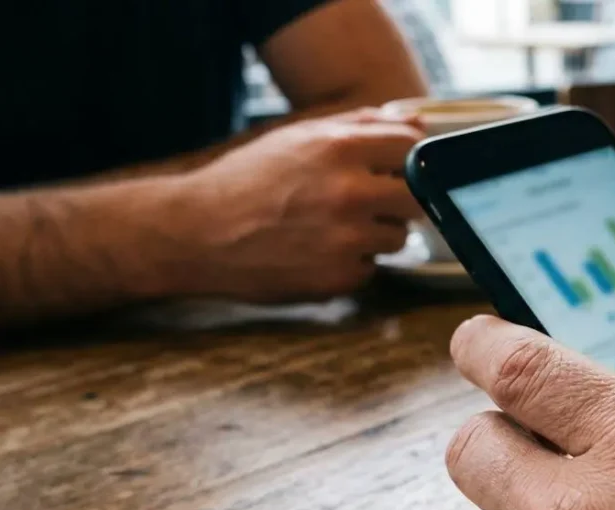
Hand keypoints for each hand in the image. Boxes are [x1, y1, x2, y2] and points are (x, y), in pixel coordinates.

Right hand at [159, 108, 423, 301]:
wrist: (196, 233)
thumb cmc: (248, 180)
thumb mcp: (298, 137)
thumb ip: (361, 126)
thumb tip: (418, 126)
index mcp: (339, 149)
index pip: (413, 149)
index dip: (407, 160)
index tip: (394, 169)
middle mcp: (349, 193)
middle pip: (416, 198)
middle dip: (398, 200)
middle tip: (367, 202)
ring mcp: (346, 239)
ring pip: (398, 237)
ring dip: (375, 234)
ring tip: (331, 227)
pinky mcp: (339, 277)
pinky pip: (370, 268)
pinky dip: (351, 263)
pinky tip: (316, 252)